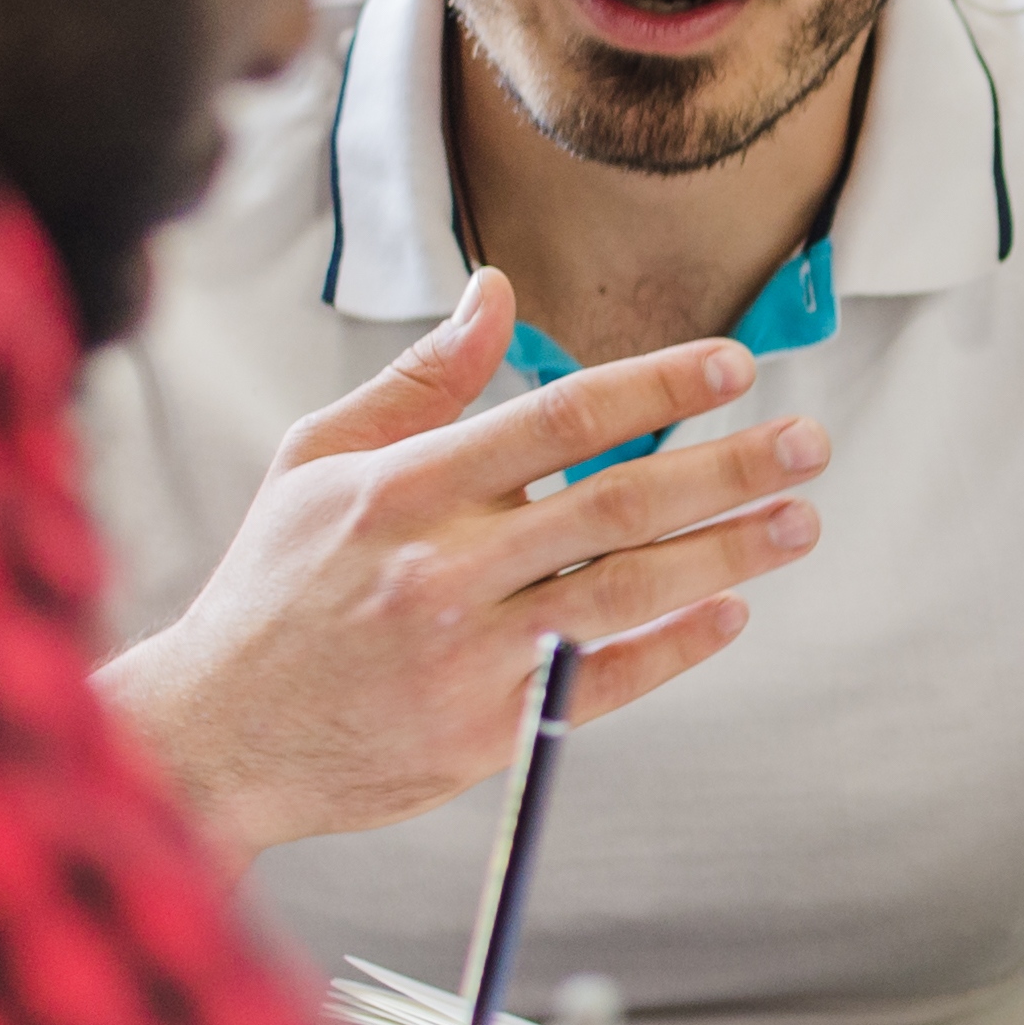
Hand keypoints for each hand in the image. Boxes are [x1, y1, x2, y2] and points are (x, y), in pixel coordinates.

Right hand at [99, 269, 823, 850]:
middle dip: (725, 469)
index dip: (654, 388)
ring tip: (800, 521)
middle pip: (615, 505)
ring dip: (726, 555)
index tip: (734, 364)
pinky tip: (732, 610)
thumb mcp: (317, 461)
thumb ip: (419, 380)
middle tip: (810, 442)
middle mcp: (443, 569)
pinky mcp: (487, 733)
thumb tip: (497, 290)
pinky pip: (603, 683)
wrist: (214, 735)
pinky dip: (674, 647)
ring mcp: (469, 656)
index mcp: (403, 489)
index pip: (556, 419)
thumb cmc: (275, 583)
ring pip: (625, 593)